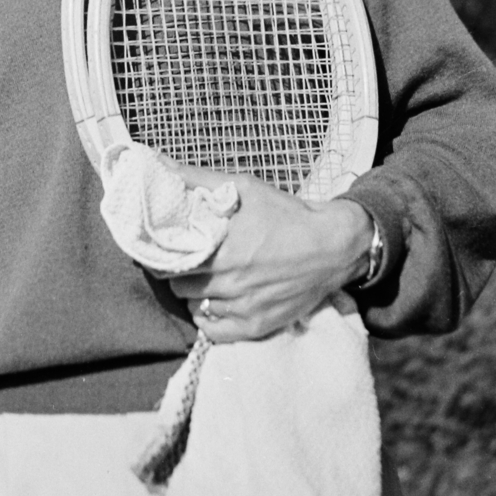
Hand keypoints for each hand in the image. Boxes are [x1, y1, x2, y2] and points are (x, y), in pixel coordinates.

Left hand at [162, 163, 373, 343]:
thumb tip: (160, 162)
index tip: (168, 247)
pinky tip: (214, 303)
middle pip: (179, 286)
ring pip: (195, 308)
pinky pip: (216, 332)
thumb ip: (198, 178)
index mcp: (223, 250)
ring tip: (203, 279)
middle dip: (178, 272)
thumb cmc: (288, 214)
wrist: (334, 246)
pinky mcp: (258, 325)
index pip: (169, 262)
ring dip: (194, 294)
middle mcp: (231, 282)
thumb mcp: (245, 188)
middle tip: (187, 261)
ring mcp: (244, 307)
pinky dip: (209, 319)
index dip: (164, 254)